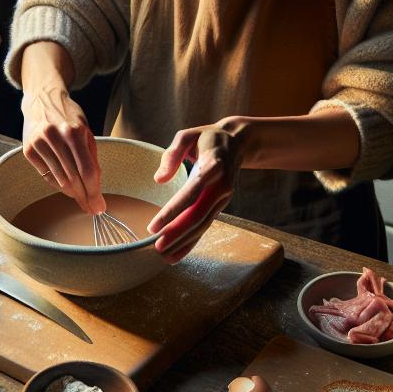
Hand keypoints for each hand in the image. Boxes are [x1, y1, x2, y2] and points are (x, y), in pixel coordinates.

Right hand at [20, 82, 104, 214]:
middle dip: (84, 197)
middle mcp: (55, 136)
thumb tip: (96, 188)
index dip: (94, 192)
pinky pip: (46, 175)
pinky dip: (58, 184)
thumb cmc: (68, 118)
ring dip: (72, 193)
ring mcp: (39, 142)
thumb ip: (91, 157)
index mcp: (74, 131)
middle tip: (92, 209)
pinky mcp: (28, 149)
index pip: (87, 171)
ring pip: (59, 180)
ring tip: (81, 198)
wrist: (42, 100)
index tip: (99, 206)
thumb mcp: (86, 131)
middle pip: (73, 178)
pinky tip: (65, 185)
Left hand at [148, 122, 245, 263]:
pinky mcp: (220, 205)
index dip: (173, 211)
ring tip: (164, 256)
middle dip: (177, 233)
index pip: (191, 193)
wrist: (238, 142)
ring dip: (184, 242)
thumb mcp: (188, 135)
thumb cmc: (207, 137)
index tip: (155, 225)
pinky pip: (205, 225)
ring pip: (203, 224)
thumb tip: (159, 179)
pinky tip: (178, 254)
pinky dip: (192, 241)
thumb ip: (172, 154)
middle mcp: (221, 186)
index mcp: (212, 166)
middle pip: (198, 215)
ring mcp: (222, 198)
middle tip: (157, 246)